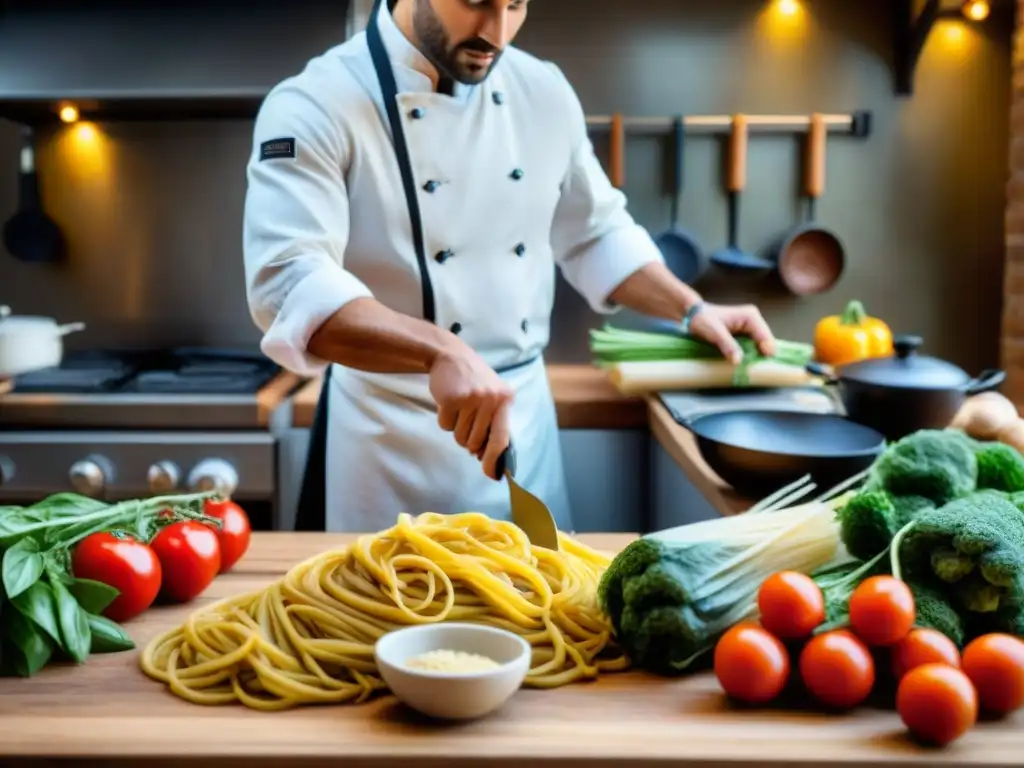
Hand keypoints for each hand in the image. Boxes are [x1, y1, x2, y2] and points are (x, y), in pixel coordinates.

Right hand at [429, 347, 513, 480]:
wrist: (451, 355)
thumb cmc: (473, 381)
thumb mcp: (492, 398)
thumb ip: (493, 425)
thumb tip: (486, 457)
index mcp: (505, 400)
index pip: (503, 439)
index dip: (496, 461)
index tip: (493, 476)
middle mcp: (491, 399)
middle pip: (476, 442)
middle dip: (469, 440)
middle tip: (466, 420)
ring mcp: (471, 398)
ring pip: (460, 437)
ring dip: (456, 429)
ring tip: (459, 409)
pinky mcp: (451, 398)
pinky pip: (446, 426)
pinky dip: (444, 420)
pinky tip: (448, 403)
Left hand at [688, 303, 775, 364]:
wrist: (693, 316)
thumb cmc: (702, 320)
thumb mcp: (714, 332)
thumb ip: (727, 345)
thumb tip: (738, 361)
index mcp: (751, 317)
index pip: (766, 337)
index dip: (765, 352)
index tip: (759, 366)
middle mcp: (754, 322)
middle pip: (766, 344)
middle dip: (759, 357)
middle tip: (752, 370)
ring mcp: (750, 330)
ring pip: (759, 348)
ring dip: (754, 359)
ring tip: (746, 369)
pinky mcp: (745, 337)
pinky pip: (751, 350)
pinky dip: (747, 358)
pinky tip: (742, 365)